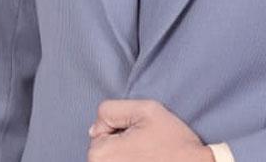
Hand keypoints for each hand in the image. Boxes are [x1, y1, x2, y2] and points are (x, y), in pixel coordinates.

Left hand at [87, 98, 213, 160]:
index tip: (140, 134)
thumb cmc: (171, 141)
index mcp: (100, 155)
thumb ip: (112, 109)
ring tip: (147, 157)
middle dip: (120, 142)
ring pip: (112, 159)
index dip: (121, 125)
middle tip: (145, 145)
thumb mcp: (145, 109)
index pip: (100, 129)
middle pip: (103, 147)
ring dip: (125, 155)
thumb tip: (94, 127)